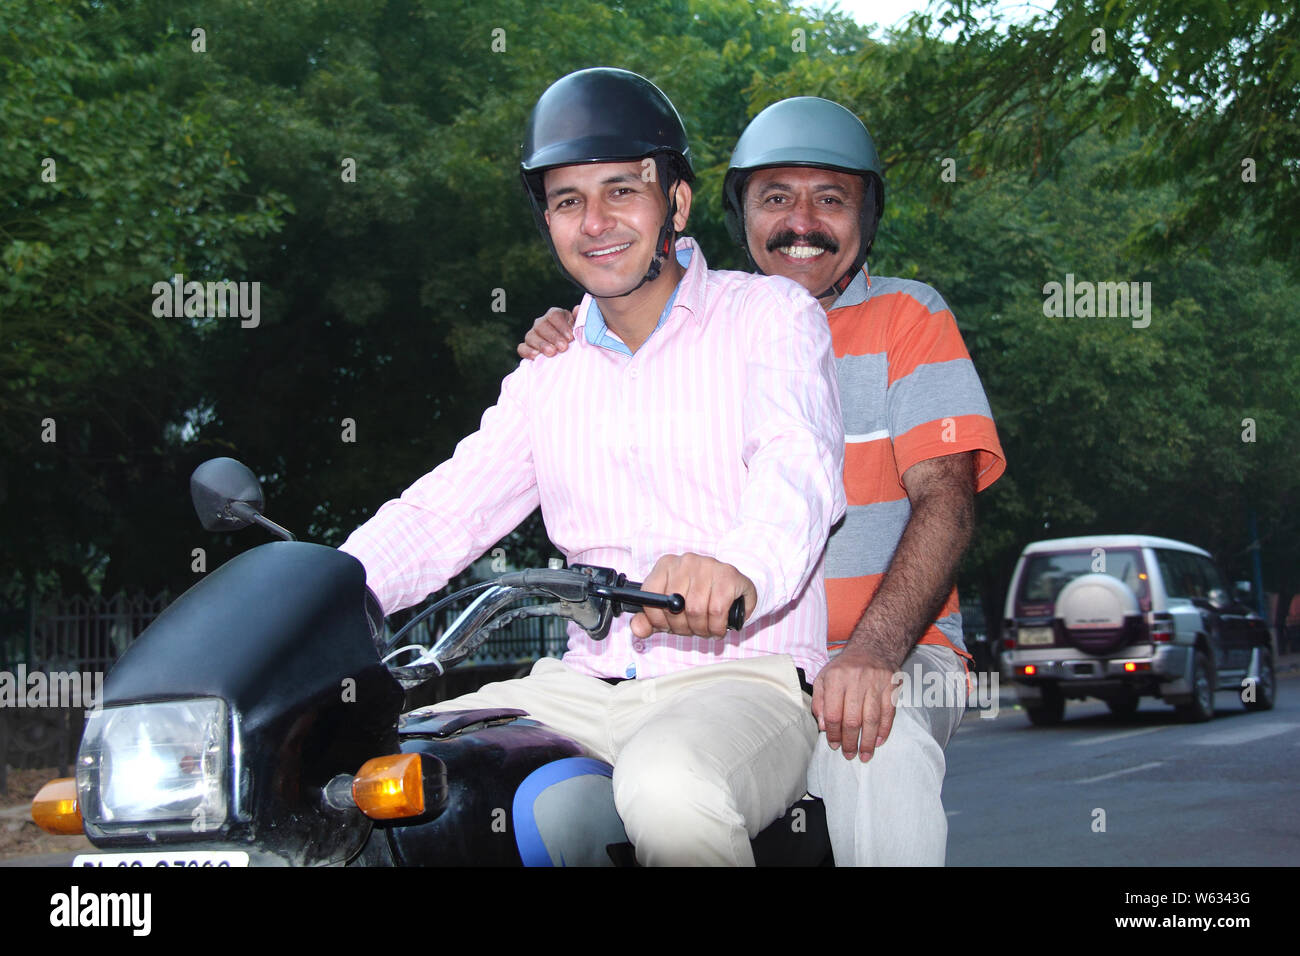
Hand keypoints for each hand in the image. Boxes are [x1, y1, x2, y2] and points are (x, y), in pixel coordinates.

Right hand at [517, 307, 575, 358]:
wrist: (568, 354)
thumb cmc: (575, 339)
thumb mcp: (580, 329)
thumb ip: (580, 319)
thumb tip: (577, 309)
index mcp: (555, 315)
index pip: (554, 315)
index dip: (562, 326)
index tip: (571, 338)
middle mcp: (541, 323)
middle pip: (542, 325)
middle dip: (553, 337)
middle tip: (563, 347)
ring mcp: (532, 335)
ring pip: (531, 336)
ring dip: (542, 345)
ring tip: (552, 353)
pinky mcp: (526, 347)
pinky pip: (522, 348)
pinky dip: (528, 352)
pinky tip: (537, 357)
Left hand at [630, 553, 754, 639]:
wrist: (734, 588)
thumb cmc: (698, 598)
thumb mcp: (670, 609)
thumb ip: (649, 620)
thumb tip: (637, 629)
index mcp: (666, 565)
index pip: (650, 595)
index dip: (658, 619)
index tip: (668, 627)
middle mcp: (686, 561)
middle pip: (675, 606)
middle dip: (683, 628)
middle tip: (691, 630)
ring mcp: (708, 565)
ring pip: (696, 610)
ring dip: (701, 629)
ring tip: (706, 629)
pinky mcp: (728, 575)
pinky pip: (717, 610)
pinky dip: (717, 626)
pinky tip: (718, 627)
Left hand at [812, 643, 899, 761]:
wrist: (873, 648)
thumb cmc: (845, 668)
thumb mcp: (824, 678)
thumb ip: (820, 702)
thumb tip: (823, 727)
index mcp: (836, 679)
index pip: (832, 713)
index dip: (832, 733)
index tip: (834, 745)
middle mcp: (856, 681)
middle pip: (852, 719)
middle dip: (850, 742)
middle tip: (849, 755)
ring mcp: (876, 684)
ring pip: (872, 719)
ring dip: (868, 741)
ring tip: (864, 755)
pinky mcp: (892, 687)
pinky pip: (889, 714)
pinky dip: (884, 730)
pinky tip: (878, 742)